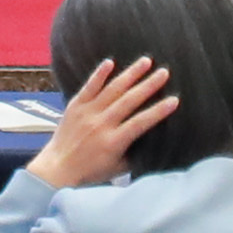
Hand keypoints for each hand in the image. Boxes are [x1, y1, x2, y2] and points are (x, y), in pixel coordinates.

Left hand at [27, 52, 175, 189]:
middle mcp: (101, 124)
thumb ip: (137, 153)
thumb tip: (156, 141)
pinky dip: (99, 74)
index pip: (141, 122)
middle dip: (148, 85)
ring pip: (112, 89)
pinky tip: (110, 62)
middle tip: (164, 72)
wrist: (57, 167)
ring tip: (146, 61)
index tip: (174, 100)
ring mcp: (87, 113)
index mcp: (114, 141)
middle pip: (129, 100)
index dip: (158, 111)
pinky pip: (88, 87)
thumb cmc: (90, 171)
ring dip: (130, 74)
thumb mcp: (119, 168)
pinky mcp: (75, 106)